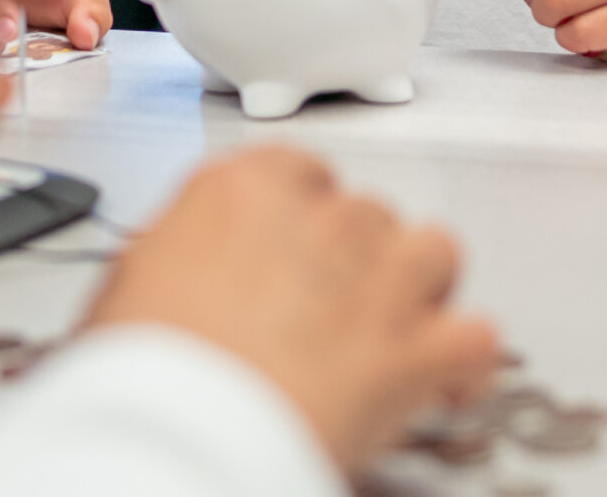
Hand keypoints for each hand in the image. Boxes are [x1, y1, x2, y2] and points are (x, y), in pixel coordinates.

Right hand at [86, 148, 500, 472]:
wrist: (174, 435)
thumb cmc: (142, 375)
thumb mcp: (130, 286)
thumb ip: (182, 250)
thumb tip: (191, 263)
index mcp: (245, 190)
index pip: (300, 171)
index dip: (304, 218)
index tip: (298, 249)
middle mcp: (322, 219)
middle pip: (366, 216)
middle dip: (357, 261)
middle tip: (332, 312)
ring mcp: (378, 277)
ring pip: (434, 252)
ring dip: (421, 290)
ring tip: (397, 330)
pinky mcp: (417, 347)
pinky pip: (475, 336)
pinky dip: (466, 365)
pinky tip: (449, 385)